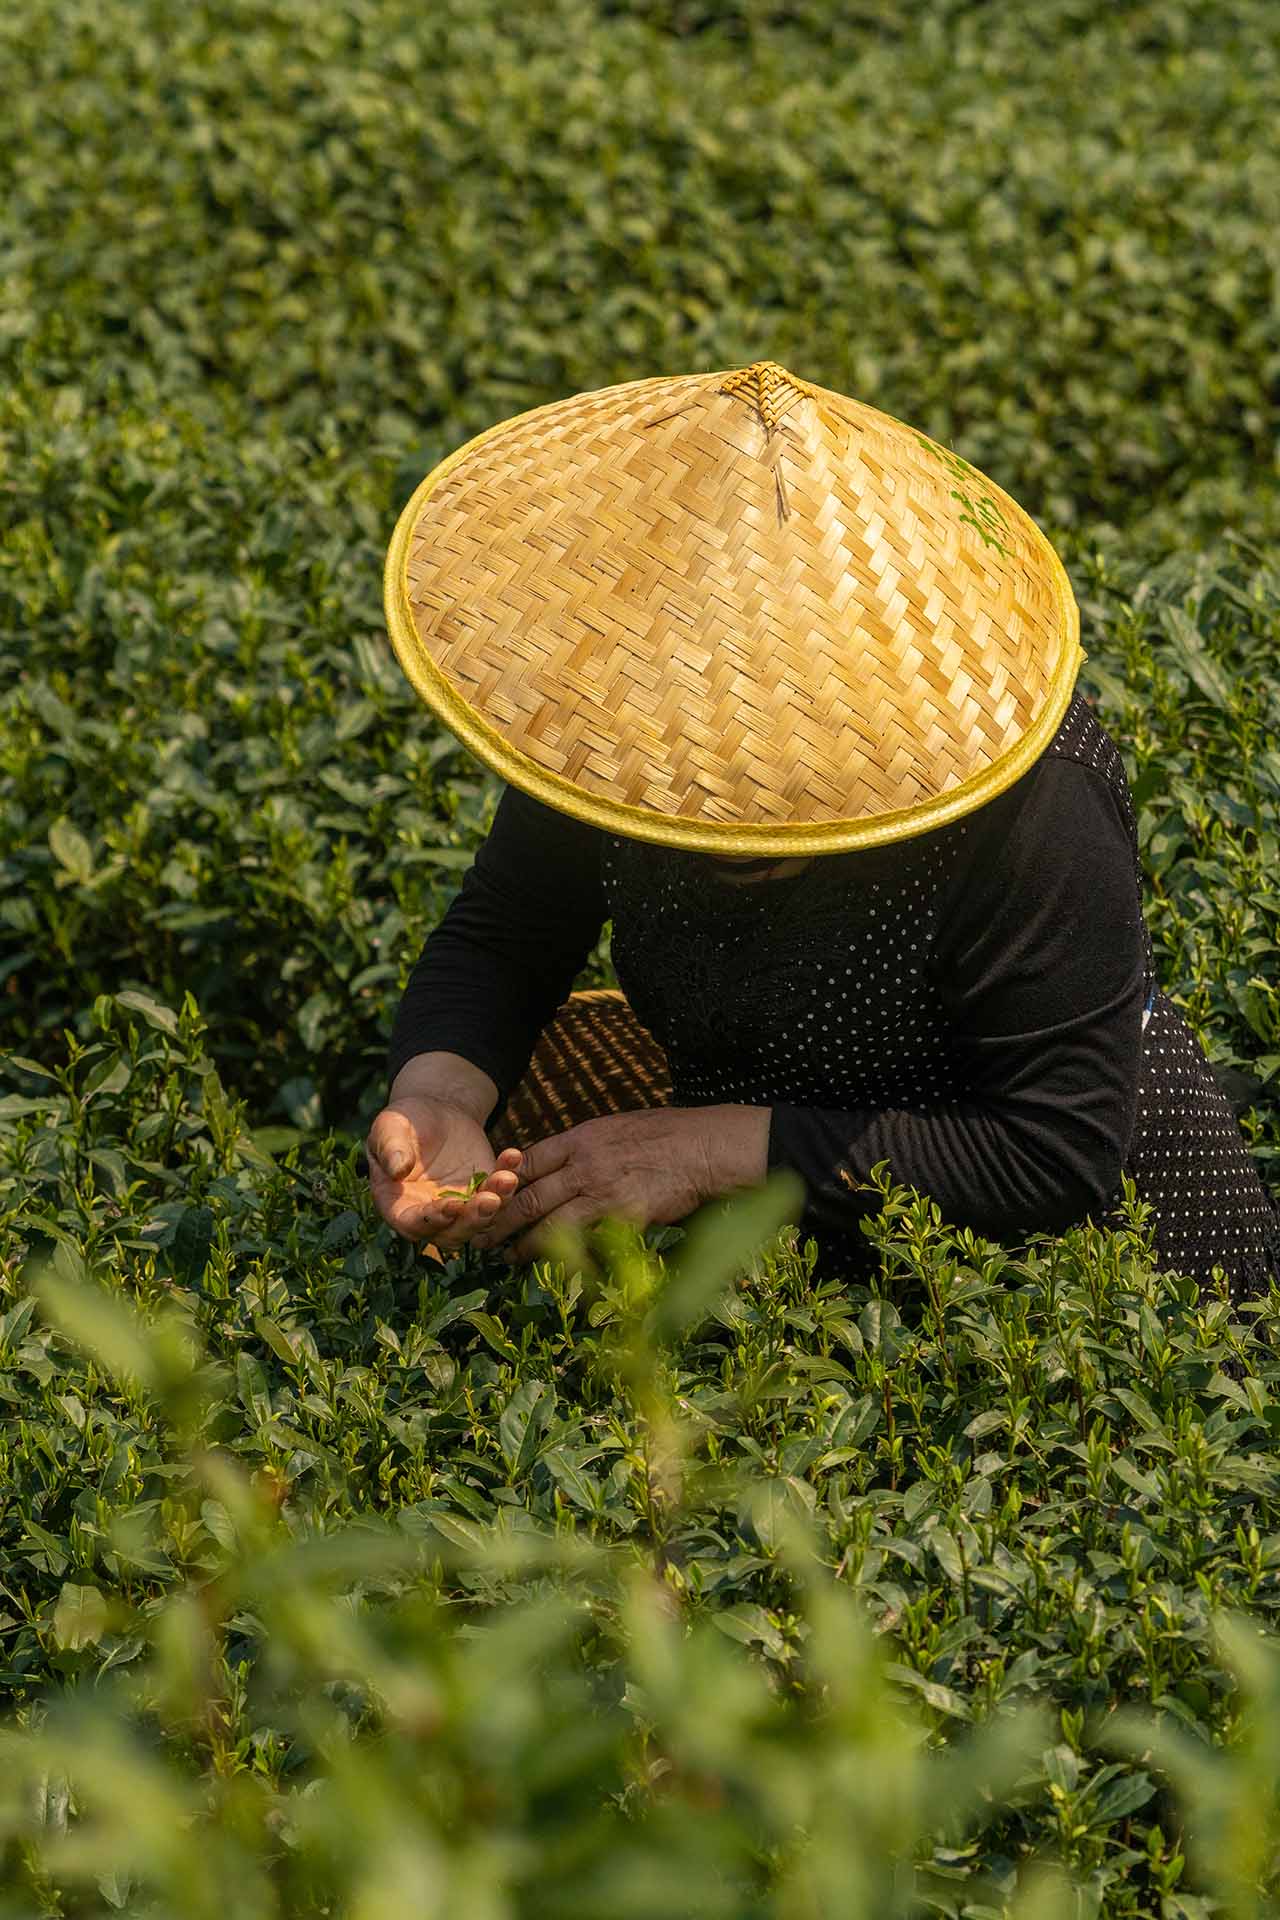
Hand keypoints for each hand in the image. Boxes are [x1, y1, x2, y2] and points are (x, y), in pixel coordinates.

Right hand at [365, 1095, 522, 1250]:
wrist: (435, 1112)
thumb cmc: (403, 1122)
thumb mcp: (390, 1128)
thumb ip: (390, 1149)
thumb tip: (397, 1169)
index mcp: (397, 1205)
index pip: (413, 1224)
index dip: (432, 1220)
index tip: (452, 1206)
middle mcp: (430, 1215)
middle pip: (453, 1233)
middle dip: (472, 1221)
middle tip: (490, 1200)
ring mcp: (460, 1207)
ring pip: (481, 1220)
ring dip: (498, 1204)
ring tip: (507, 1178)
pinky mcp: (483, 1192)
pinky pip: (500, 1194)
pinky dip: (508, 1179)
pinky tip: (512, 1157)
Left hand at [471, 1104, 771, 1264]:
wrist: (706, 1149)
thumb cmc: (671, 1136)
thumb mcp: (621, 1128)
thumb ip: (591, 1146)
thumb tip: (570, 1161)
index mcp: (582, 1138)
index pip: (529, 1161)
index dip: (506, 1181)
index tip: (491, 1196)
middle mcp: (583, 1163)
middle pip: (528, 1193)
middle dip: (499, 1217)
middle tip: (478, 1235)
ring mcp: (600, 1190)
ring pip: (547, 1221)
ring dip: (522, 1243)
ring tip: (506, 1258)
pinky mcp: (621, 1217)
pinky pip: (584, 1241)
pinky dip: (565, 1257)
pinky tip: (552, 1269)